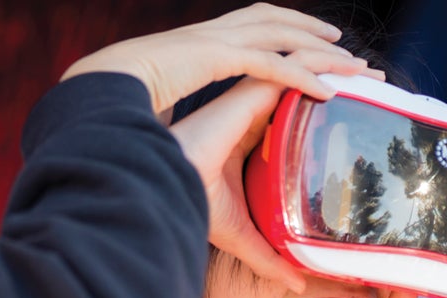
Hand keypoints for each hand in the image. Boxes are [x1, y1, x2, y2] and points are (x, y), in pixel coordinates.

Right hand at [60, 3, 384, 291]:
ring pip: (300, 69)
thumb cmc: (193, 204)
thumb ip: (270, 256)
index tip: (357, 107)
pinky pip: (288, 70)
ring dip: (337, 66)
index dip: (325, 103)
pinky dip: (319, 67)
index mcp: (251, 136)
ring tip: (371, 70)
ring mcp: (249, 99)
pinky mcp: (245, 92)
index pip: (295, 111)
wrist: (165, 188)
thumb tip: (297, 285)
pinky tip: (349, 72)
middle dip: (340, 77)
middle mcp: (253, 114)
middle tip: (377, 80)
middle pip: (303, 84)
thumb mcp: (243, 233)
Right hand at [61, 2, 368, 113]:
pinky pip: (271, 66)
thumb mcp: (164, 92)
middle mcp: (215, 34)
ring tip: (349, 61)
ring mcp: (217, 41)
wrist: (97, 83)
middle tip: (341, 42)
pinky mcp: (216, 58)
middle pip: (275, 22)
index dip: (282, 29)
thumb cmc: (123, 93)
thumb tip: (189, 125)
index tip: (308, 41)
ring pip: (282, 37)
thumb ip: (185, 101)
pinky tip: (326, 92)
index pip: (252, 26)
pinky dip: (301, 78)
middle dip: (310, 30)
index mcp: (204, 40)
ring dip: (318, 49)